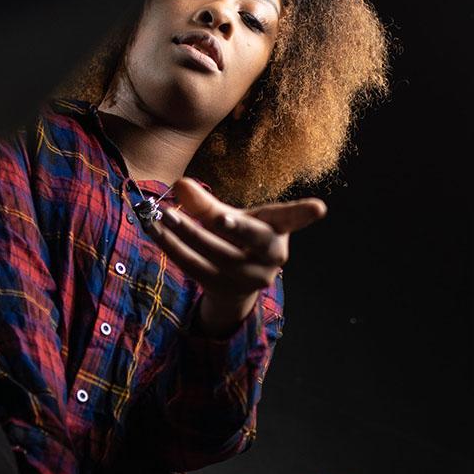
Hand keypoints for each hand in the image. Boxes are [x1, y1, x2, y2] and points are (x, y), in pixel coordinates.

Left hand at [144, 178, 326, 332]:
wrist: (235, 282)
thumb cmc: (237, 238)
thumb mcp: (231, 217)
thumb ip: (207, 202)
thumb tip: (179, 185)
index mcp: (277, 231)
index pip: (290, 218)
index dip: (303, 213)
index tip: (319, 208)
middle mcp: (269, 256)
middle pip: (252, 237)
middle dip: (234, 225)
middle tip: (218, 215)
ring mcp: (247, 276)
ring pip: (215, 252)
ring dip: (186, 232)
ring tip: (163, 213)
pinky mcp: (221, 287)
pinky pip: (192, 265)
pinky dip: (171, 246)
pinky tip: (154, 229)